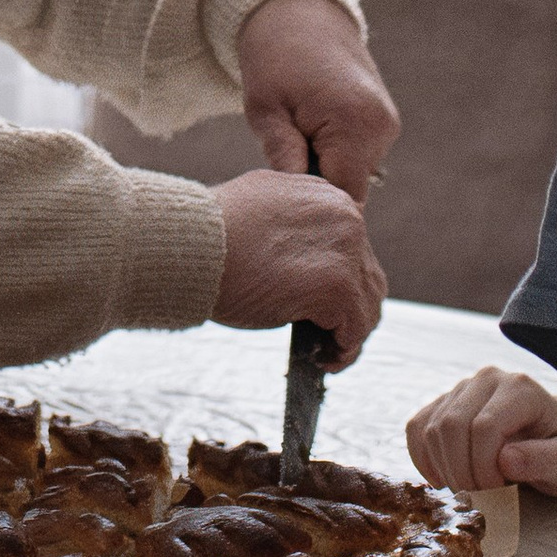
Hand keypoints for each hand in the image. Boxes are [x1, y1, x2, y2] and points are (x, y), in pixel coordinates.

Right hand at [211, 168, 385, 365]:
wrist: (189, 247)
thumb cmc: (211, 235)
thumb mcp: (262, 212)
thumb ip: (294, 227)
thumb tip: (305, 258)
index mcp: (328, 196)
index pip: (355, 249)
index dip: (345, 284)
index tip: (327, 309)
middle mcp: (346, 217)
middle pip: (367, 277)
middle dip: (351, 312)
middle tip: (328, 338)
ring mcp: (344, 251)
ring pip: (368, 305)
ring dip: (350, 334)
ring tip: (328, 353)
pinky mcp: (336, 286)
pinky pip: (355, 329)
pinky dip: (344, 351)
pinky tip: (324, 361)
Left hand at [236, 0, 399, 200]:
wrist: (299, 12)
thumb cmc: (273, 58)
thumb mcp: (265, 110)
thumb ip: (283, 159)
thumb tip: (297, 205)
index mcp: (355, 124)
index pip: (342, 198)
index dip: (310, 206)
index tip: (281, 200)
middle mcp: (382, 127)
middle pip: (349, 189)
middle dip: (315, 188)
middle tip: (280, 163)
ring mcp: (387, 124)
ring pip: (353, 175)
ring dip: (324, 170)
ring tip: (294, 140)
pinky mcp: (383, 121)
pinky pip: (357, 157)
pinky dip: (333, 155)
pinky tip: (309, 133)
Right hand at [405, 364, 556, 496]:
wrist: (556, 438)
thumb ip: (545, 460)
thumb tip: (506, 460)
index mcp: (520, 388)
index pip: (484, 427)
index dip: (483, 468)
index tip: (497, 495)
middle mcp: (487, 379)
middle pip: (451, 426)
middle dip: (460, 472)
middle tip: (479, 500)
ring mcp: (462, 388)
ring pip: (431, 428)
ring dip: (443, 469)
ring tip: (469, 491)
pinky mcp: (445, 402)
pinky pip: (417, 428)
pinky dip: (422, 458)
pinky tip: (442, 479)